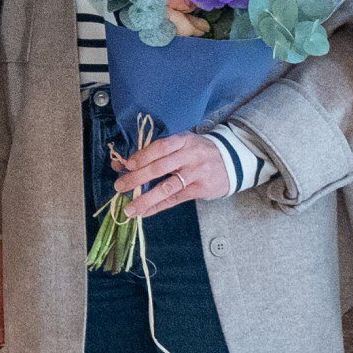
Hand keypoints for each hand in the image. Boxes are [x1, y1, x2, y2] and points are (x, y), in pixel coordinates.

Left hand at [112, 131, 232, 218]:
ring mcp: (195, 174)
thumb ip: (155, 152)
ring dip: (145, 199)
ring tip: (129, 209)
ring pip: (167, 187)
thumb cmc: (198, 151)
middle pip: (160, 167)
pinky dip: (157, 207)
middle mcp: (189, 156)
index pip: (160, 147)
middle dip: (137, 177)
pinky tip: (144, 212)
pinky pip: (175, 200)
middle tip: (119, 186)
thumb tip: (122, 163)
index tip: (127, 164)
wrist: (232, 159)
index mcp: (183, 140)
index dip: (142, 156)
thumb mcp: (181, 144)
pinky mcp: (199, 190)